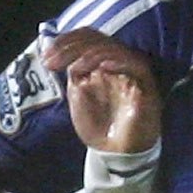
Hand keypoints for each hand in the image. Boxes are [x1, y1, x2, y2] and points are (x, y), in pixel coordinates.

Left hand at [50, 28, 160, 154]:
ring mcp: (133, 72)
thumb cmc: (99, 126)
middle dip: (71, 47)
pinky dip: (119, 63)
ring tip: (74, 69)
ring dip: (90, 55)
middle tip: (51, 61)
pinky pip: (136, 65)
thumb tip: (62, 52)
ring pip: (115, 49)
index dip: (67, 40)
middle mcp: (119, 62)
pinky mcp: (146, 85)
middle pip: (99, 40)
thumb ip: (74, 72)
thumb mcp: (78, 94)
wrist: (115, 154)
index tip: (46, 55)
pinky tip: (101, 68)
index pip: (89, 38)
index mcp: (103, 62)